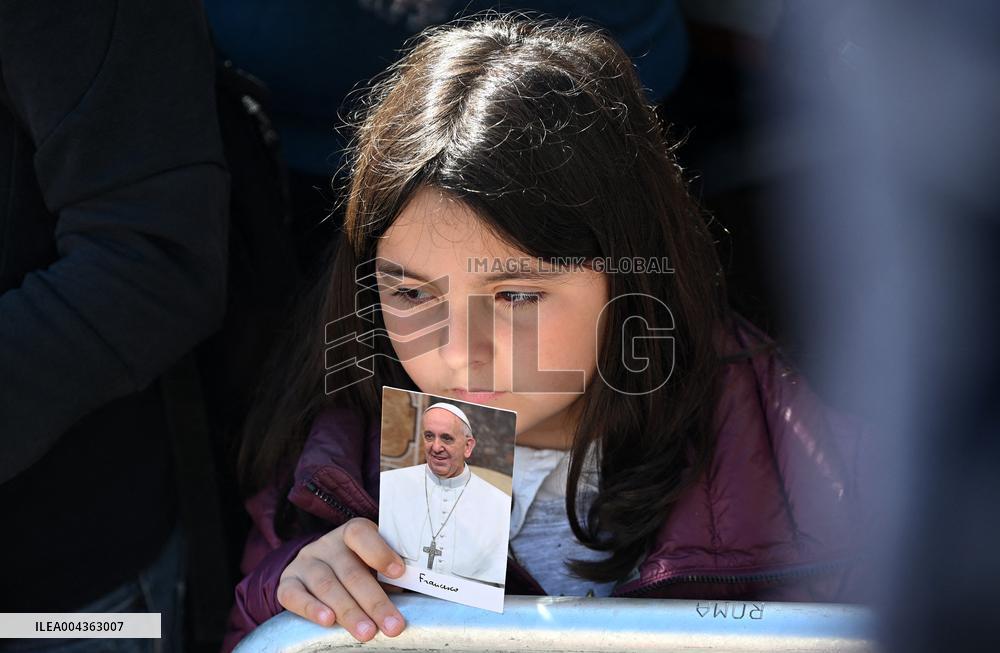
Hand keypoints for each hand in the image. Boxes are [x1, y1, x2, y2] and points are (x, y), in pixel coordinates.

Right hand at [277, 517, 405, 640]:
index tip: (399, 573)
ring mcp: (305, 562)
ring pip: (327, 585)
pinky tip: (327, 621)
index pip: (361, 534)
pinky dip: (311, 608)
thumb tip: (411, 592)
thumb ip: (388, 576)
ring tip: (367, 632)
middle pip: (350, 571)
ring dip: (349, 611)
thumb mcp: (373, 566)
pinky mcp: (287, 582)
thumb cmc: (357, 569)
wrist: (314, 571)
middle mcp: (327, 545)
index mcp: (352, 534)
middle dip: (374, 601)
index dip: (380, 552)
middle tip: (392, 625)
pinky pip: (294, 595)